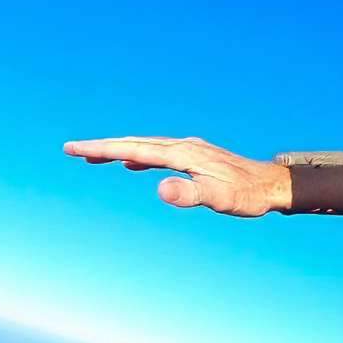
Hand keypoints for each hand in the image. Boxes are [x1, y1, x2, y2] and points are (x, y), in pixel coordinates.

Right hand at [64, 136, 290, 216]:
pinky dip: (139, 155)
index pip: (134, 149)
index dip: (103, 149)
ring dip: (117, 149)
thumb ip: (189, 195)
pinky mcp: (195, 156)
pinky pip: (158, 152)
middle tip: (71, 149)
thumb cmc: (246, 195)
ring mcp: (189, 149)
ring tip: (92, 156)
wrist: (271, 185)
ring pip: (145, 146)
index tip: (76, 149)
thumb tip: (160, 189)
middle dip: (101, 146)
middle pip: (134, 143)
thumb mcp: (218, 200)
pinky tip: (132, 163)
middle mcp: (183, 145)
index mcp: (182, 154)